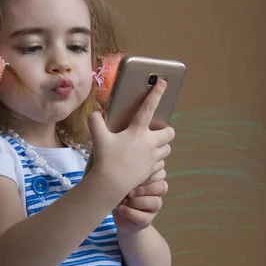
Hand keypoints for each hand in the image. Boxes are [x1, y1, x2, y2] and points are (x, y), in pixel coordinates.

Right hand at [87, 78, 175, 198]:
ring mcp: (153, 158)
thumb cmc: (105, 159)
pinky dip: (155, 161)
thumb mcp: (97, 137)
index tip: (163, 82)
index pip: (149, 108)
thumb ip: (95, 121)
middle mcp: (150, 143)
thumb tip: (97, 112)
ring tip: (149, 147)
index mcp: (137, 131)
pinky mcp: (152, 170)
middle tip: (155, 132)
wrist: (111, 183)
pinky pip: (161, 163)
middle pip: (169, 132)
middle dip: (166, 130)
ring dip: (161, 146)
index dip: (157, 93)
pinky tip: (145, 162)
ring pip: (167, 148)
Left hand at [114, 168, 167, 232]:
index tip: (132, 175)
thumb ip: (128, 174)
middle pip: (162, 187)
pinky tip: (121, 208)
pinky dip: (130, 212)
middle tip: (128, 191)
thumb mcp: (123, 181)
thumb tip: (124, 167)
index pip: (161, 173)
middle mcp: (156, 194)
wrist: (120, 216)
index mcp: (153, 181)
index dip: (149, 173)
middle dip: (144, 188)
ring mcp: (153, 209)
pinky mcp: (146, 221)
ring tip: (124, 201)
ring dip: (137, 201)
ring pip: (155, 202)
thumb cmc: (121, 193)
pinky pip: (143, 217)